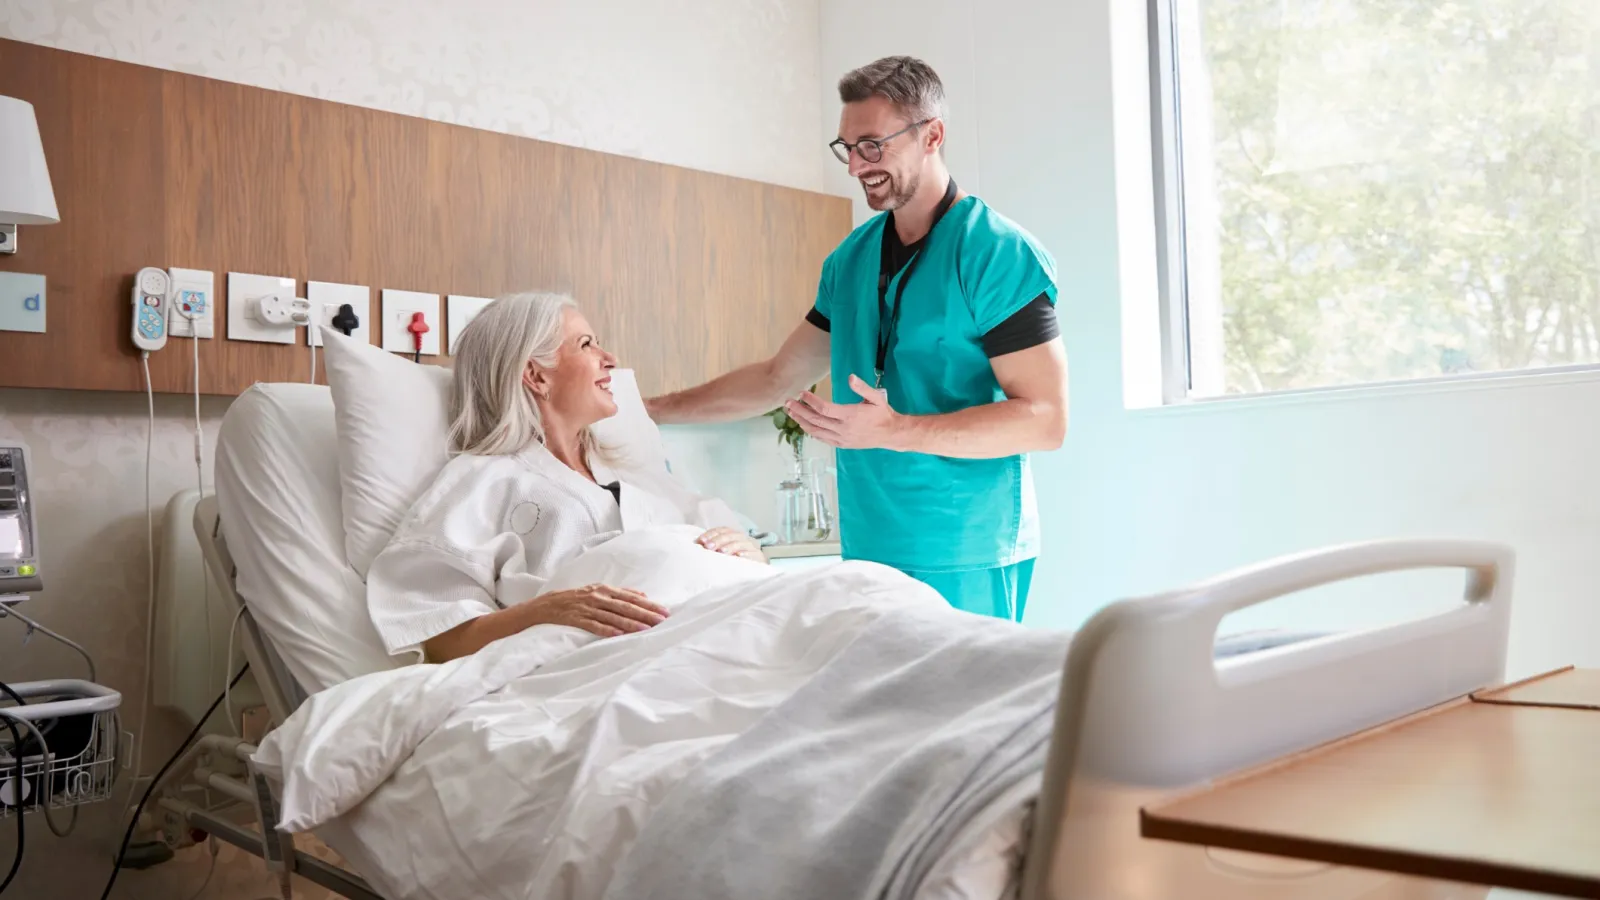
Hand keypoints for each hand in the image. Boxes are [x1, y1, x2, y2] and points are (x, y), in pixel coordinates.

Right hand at [528, 584, 669, 637]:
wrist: (547, 605)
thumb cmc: (577, 598)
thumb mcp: (599, 591)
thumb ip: (621, 593)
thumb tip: (644, 596)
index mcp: (605, 589)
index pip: (631, 598)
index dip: (649, 605)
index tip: (664, 612)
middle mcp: (598, 597)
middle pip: (625, 606)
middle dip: (645, 614)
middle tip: (661, 621)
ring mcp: (587, 608)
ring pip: (612, 616)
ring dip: (630, 623)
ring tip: (645, 630)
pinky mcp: (576, 618)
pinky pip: (593, 625)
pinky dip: (606, 629)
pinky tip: (618, 634)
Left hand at [695, 527, 767, 562]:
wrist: (756, 570)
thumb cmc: (735, 561)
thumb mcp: (723, 553)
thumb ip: (713, 548)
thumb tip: (698, 545)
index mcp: (732, 535)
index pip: (721, 530)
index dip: (711, 534)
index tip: (701, 541)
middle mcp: (742, 538)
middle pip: (730, 535)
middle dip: (718, 540)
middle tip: (708, 547)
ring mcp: (751, 547)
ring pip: (741, 543)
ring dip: (730, 546)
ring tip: (722, 552)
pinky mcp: (759, 557)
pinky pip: (753, 554)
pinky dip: (746, 554)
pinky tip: (739, 556)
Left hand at [784, 376, 902, 450]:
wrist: (890, 434)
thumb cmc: (882, 413)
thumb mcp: (876, 397)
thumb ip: (862, 388)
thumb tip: (850, 377)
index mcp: (850, 415)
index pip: (824, 408)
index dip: (811, 401)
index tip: (802, 393)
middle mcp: (843, 429)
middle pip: (816, 420)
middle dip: (800, 411)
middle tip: (788, 402)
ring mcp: (841, 438)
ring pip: (816, 431)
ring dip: (802, 422)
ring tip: (791, 413)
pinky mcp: (841, 444)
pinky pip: (822, 439)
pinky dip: (811, 432)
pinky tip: (804, 425)